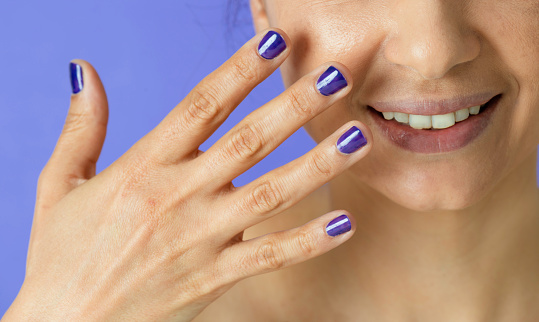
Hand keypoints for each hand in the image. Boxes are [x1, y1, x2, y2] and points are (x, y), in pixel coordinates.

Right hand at [3, 29, 371, 320]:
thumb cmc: (59, 255)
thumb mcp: (59, 184)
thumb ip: (80, 127)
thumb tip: (83, 71)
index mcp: (141, 168)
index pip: (201, 106)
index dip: (242, 71)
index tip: (275, 44)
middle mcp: (178, 197)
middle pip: (248, 141)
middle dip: (295, 106)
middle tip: (335, 76)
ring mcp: (200, 239)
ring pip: (271, 195)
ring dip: (318, 165)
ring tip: (357, 138)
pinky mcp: (213, 277)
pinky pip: (269, 257)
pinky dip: (309, 242)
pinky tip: (344, 225)